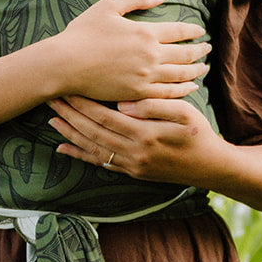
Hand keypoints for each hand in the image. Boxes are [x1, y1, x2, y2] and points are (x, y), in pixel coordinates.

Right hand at [46, 0, 209, 103]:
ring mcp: (145, 77)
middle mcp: (150, 55)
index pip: (179, 30)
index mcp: (145, 32)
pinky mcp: (138, 94)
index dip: (192, 30)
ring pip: (181, 75)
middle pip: (185, 54)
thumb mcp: (108, 7)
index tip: (200, 31)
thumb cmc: (83, 33)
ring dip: (196, 71)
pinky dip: (183, 91)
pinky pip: (168, 94)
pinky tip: (190, 88)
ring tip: (204, 68)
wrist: (65, 64)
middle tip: (208, 48)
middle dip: (200, 51)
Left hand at [49, 95, 223, 186]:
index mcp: (145, 135)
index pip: (105, 117)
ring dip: (70, 134)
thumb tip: (124, 104)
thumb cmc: (199, 134)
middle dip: (70, 115)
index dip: (84, 104)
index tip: (68, 89)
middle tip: (52, 99)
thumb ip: (155, 106)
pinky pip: (100, 163)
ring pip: (92, 149)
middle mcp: (133, 153)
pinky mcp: (131, 172)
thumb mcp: (185, 113)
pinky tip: (63, 148)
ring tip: (51, 119)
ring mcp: (131, 165)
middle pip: (93, 132)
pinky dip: (80, 155)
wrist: (209, 167)